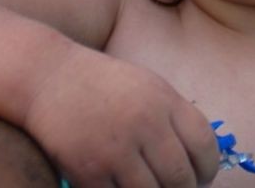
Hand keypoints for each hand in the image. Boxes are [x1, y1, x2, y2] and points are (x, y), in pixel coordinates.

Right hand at [23, 46, 218, 186]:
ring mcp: (116, 149)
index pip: (204, 145)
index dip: (208, 169)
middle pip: (181, 177)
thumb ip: (173, 118)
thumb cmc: (102, 84)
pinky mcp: (88, 170)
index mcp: (165, 101)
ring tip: (149, 187)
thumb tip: (198, 160)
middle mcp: (145, 124)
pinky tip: (120, 187)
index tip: (202, 178)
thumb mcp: (147, 87)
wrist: (47, 78)